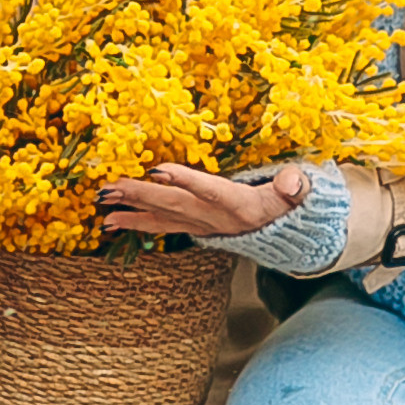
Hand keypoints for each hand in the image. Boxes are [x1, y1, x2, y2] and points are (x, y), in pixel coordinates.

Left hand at [100, 162, 315, 240]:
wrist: (286, 235)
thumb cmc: (290, 204)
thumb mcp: (301, 193)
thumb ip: (296, 186)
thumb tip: (292, 182)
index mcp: (241, 205)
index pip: (210, 191)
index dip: (185, 181)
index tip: (157, 169)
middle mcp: (216, 218)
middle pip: (175, 205)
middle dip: (142, 196)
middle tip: (112, 187)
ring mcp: (202, 225)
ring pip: (163, 217)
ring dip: (131, 210)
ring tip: (103, 206)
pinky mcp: (194, 227)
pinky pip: (162, 225)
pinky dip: (136, 222)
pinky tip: (113, 220)